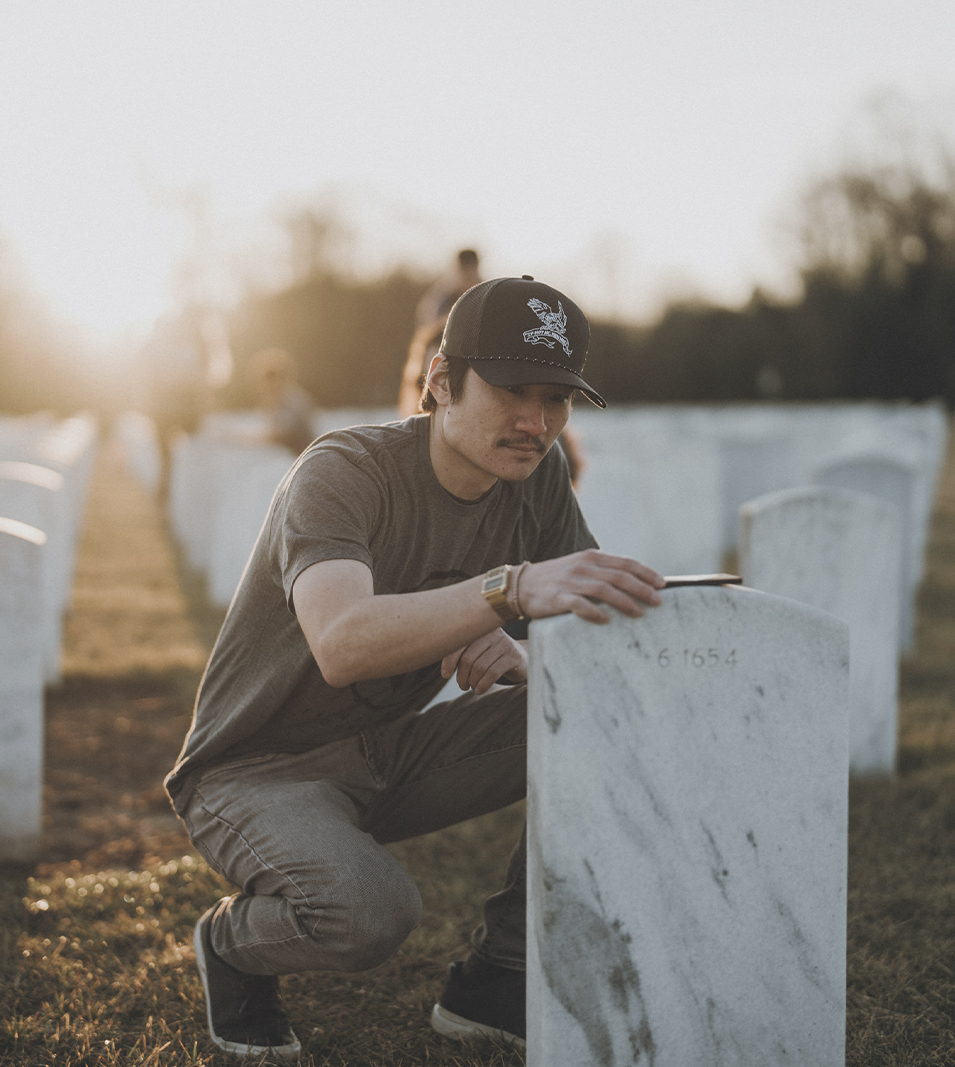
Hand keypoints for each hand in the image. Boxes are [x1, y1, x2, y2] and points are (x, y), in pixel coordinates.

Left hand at [441, 629, 527, 695]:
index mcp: (479, 628)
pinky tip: (479, 690)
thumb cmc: (493, 657)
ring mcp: (504, 643)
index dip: (449, 661)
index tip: (445, 675)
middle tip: (462, 685)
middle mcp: (492, 632)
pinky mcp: (513, 656)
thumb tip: (444, 670)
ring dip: (472, 682)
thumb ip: (462, 652)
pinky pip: (492, 673)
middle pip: (468, 658)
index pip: (458, 643)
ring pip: (479, 667)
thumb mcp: (478, 650)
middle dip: (461, 676)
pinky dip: (482, 685)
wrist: (522, 660)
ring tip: (471, 687)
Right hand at [519, 549, 664, 623]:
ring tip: (639, 613)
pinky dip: (595, 612)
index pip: (625, 563)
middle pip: (619, 577)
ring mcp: (571, 582)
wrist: (521, 585)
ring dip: (625, 602)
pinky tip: (606, 620)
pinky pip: (580, 605)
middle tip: (658, 602)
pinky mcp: (558, 598)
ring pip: (604, 590)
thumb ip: (603, 572)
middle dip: (642, 589)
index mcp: (591, 557)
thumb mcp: (580, 568)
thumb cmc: (557, 579)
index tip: (662, 584)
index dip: (646, 573)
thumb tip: (634, 583)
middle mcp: (583, 567)